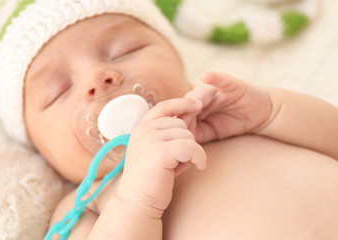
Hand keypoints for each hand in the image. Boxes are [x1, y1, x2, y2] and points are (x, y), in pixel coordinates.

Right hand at [116, 98, 206, 216]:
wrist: (138, 202)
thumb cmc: (152, 179)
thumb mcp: (160, 151)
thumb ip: (172, 135)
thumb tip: (192, 116)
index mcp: (142, 128)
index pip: (164, 106)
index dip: (181, 103)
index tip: (197, 105)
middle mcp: (144, 130)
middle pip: (181, 123)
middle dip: (187, 141)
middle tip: (180, 160)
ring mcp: (150, 139)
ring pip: (188, 135)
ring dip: (193, 151)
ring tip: (182, 166)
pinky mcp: (160, 151)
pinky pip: (191, 146)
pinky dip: (199, 157)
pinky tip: (198, 166)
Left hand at [183, 71, 272, 142]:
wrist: (260, 115)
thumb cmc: (233, 123)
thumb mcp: (212, 133)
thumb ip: (197, 135)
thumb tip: (180, 144)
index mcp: (195, 108)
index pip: (181, 114)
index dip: (177, 123)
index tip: (176, 136)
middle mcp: (202, 97)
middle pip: (187, 102)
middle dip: (183, 113)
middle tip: (182, 125)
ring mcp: (215, 89)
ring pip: (200, 92)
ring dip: (196, 98)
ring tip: (196, 106)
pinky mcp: (229, 84)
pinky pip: (220, 79)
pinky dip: (213, 77)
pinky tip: (206, 76)